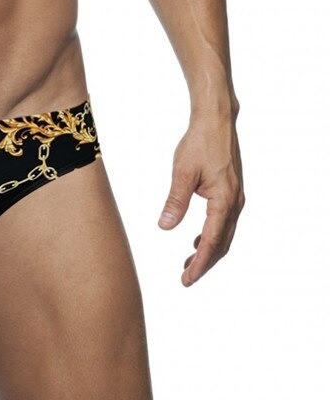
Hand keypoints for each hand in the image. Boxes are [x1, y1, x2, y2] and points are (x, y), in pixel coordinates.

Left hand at [157, 111, 244, 285]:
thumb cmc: (198, 143)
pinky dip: (212, 235)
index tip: (187, 279)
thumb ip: (175, 201)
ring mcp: (235, 197)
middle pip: (222, 243)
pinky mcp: (231, 191)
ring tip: (189, 263)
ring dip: (208, 250)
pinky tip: (196, 239)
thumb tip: (165, 227)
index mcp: (224, 200)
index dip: (200, 262)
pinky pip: (224, 222)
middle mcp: (234, 202)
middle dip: (204, 262)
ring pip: (224, 234)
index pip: (211, 241)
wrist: (216, 121)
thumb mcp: (182, 173)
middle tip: (185, 278)